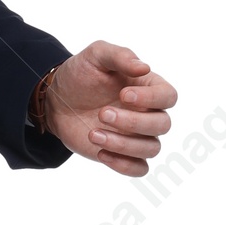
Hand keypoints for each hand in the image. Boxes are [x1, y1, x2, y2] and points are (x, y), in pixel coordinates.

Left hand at [40, 41, 176, 176]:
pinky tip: (101, 153)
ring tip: (94, 134)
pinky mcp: (123, 154)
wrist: (56, 100)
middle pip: (162, 124)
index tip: (124, 95)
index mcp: (148, 88)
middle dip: (133, 122)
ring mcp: (137, 136)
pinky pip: (139, 169)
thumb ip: (120, 56)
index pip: (169, 96)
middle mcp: (148, 113)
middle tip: (102, 113)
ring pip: (152, 148)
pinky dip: (124, 165)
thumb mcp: (96, 55)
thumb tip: (144, 67)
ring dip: (124, 145)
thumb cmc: (80, 75)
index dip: (152, 98)